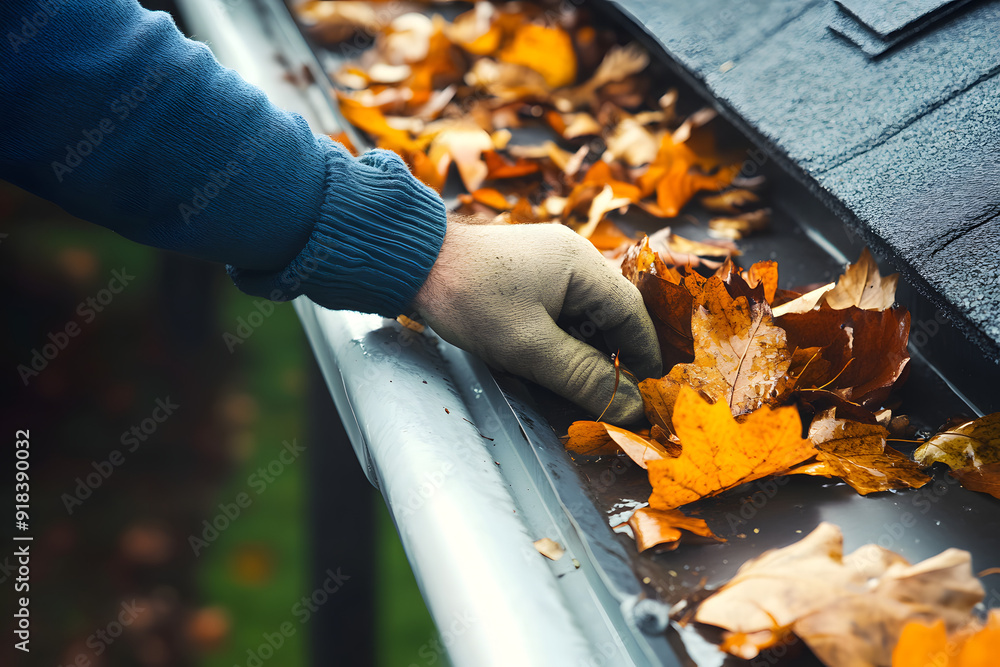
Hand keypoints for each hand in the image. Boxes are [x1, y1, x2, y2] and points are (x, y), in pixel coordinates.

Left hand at [413, 216, 661, 423]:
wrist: (413, 263)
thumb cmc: (471, 300)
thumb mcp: (530, 347)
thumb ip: (584, 378)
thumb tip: (632, 407)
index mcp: (584, 265)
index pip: (634, 315)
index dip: (644, 358)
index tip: (648, 396)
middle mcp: (574, 257)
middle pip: (612, 315)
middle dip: (613, 359)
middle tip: (611, 400)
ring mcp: (550, 262)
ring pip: (585, 315)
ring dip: (585, 351)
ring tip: (578, 390)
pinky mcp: (528, 272)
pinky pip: (561, 309)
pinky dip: (562, 339)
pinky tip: (549, 365)